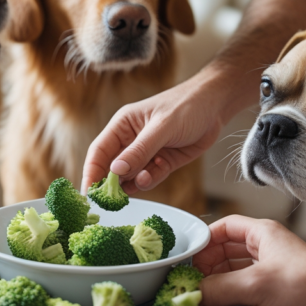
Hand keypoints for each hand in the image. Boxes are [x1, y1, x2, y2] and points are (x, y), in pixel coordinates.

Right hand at [81, 73, 227, 193]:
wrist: (216, 106)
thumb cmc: (186, 105)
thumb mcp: (162, 127)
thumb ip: (139, 151)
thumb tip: (115, 171)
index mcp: (122, 126)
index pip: (99, 152)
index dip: (91, 173)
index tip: (89, 194)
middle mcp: (130, 141)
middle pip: (112, 168)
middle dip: (112, 184)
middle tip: (113, 200)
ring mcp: (146, 153)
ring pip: (131, 177)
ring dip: (134, 184)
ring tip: (144, 179)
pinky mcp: (162, 162)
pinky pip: (149, 178)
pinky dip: (150, 181)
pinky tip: (153, 175)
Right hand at [195, 215, 305, 305]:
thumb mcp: (256, 284)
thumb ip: (220, 287)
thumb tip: (193, 292)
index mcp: (263, 233)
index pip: (225, 227)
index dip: (205, 240)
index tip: (189, 257)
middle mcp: (266, 248)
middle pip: (226, 251)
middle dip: (208, 266)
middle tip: (192, 282)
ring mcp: (271, 270)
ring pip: (234, 272)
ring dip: (218, 283)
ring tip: (203, 296)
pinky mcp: (275, 290)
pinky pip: (245, 289)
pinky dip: (231, 296)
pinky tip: (222, 304)